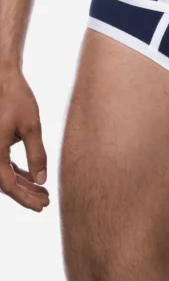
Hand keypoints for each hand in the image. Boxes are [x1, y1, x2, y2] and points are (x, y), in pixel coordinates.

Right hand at [0, 68, 48, 211]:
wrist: (4, 79)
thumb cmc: (17, 99)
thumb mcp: (31, 127)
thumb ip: (37, 154)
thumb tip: (42, 180)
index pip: (8, 185)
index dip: (25, 198)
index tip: (41, 206)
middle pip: (6, 183)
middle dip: (26, 194)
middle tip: (45, 202)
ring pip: (5, 174)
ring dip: (23, 184)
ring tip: (43, 193)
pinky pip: (5, 164)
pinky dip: (18, 172)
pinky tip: (32, 177)